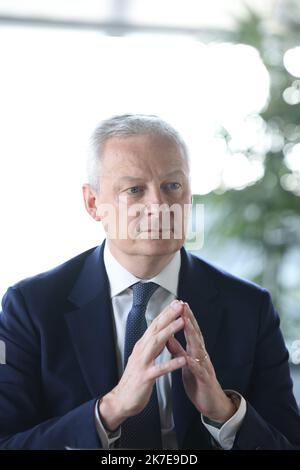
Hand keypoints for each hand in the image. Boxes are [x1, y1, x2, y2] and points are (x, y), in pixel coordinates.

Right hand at [99, 300, 185, 430]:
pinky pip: (159, 369)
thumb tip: (161, 332)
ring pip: (157, 344)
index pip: (155, 325)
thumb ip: (151, 345)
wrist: (121, 400)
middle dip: (168, 316)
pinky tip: (181, 360)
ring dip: (170, 332)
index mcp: (142, 346)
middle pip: (156, 329)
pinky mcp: (145, 377)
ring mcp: (142, 363)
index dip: (166, 313)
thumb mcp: (143, 357)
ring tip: (181, 322)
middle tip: (179, 305)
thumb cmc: (134, 379)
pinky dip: (170, 364)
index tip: (176, 303)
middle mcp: (141, 351)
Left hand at [166, 301, 236, 422]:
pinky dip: (194, 364)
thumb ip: (178, 349)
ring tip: (186, 324)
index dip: (185, 317)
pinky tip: (189, 358)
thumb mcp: (186, 362)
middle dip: (190, 320)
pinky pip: (199, 371)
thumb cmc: (198, 381)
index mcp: (195, 351)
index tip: (179, 304)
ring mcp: (204, 367)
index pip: (190, 331)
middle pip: (196, 334)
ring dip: (193, 336)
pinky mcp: (205, 380)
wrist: (212, 403)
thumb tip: (168, 335)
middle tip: (184, 306)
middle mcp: (201, 356)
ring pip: (199, 349)